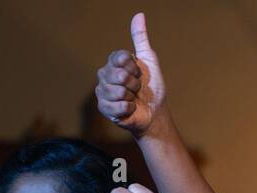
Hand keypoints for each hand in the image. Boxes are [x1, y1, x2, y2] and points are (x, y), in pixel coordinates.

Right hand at [95, 12, 166, 136]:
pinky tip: (130, 109)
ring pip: (118, 91)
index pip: (120, 58)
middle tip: (138, 89)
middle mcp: (104, 75)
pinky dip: (129, 109)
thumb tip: (139, 15)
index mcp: (113, 63)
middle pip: (119, 75)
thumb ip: (140, 39)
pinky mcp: (104, 108)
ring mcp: (102, 92)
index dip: (134, 68)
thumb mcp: (149, 60)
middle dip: (134, 84)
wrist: (154, 113)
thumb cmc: (152, 88)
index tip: (139, 73)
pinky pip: (118, 106)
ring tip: (133, 99)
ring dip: (132, 97)